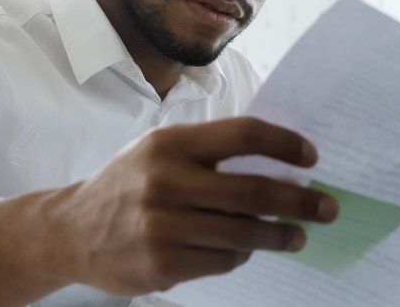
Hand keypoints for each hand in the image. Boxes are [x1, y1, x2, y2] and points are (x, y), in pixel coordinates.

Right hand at [47, 117, 338, 295]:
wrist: (71, 231)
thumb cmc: (129, 185)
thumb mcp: (160, 152)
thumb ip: (210, 154)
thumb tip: (279, 165)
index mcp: (170, 144)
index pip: (242, 135)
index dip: (284, 144)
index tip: (311, 157)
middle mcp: (164, 181)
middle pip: (252, 190)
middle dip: (300, 200)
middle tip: (327, 207)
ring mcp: (160, 226)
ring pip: (243, 233)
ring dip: (280, 235)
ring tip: (298, 236)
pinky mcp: (161, 263)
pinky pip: (222, 261)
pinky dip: (242, 256)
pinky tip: (246, 250)